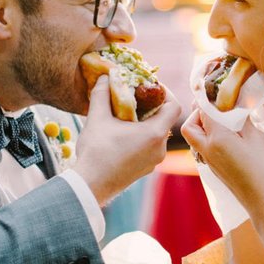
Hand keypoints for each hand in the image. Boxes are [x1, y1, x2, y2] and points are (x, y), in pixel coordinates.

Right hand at [75, 77, 181, 205]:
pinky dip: (140, 137)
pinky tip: (121, 134)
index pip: (174, 106)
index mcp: (155, 134)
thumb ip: (102, 94)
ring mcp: (154, 161)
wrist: (89, 186)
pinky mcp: (144, 170)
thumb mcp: (97, 118)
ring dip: (144, 122)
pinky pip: (149, 147)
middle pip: (164, 119)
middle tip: (133, 96)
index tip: (148, 86)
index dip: (164, 92)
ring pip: (155, 134)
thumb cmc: (96, 152)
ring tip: (124, 114)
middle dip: (150, 106)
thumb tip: (104, 76)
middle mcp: (160, 149)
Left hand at [180, 108, 263, 210]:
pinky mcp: (213, 169)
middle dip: (197, 114)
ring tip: (225, 121)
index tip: (216, 90)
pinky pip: (203, 148)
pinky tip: (229, 137)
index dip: (208, 98)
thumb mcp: (257, 138)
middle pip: (189, 126)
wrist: (263, 201)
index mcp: (216, 139)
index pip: (203, 111)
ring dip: (203, 127)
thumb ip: (243, 120)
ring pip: (195, 138)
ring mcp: (208, 161)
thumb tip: (236, 106)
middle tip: (216, 109)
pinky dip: (210, 138)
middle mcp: (207, 150)